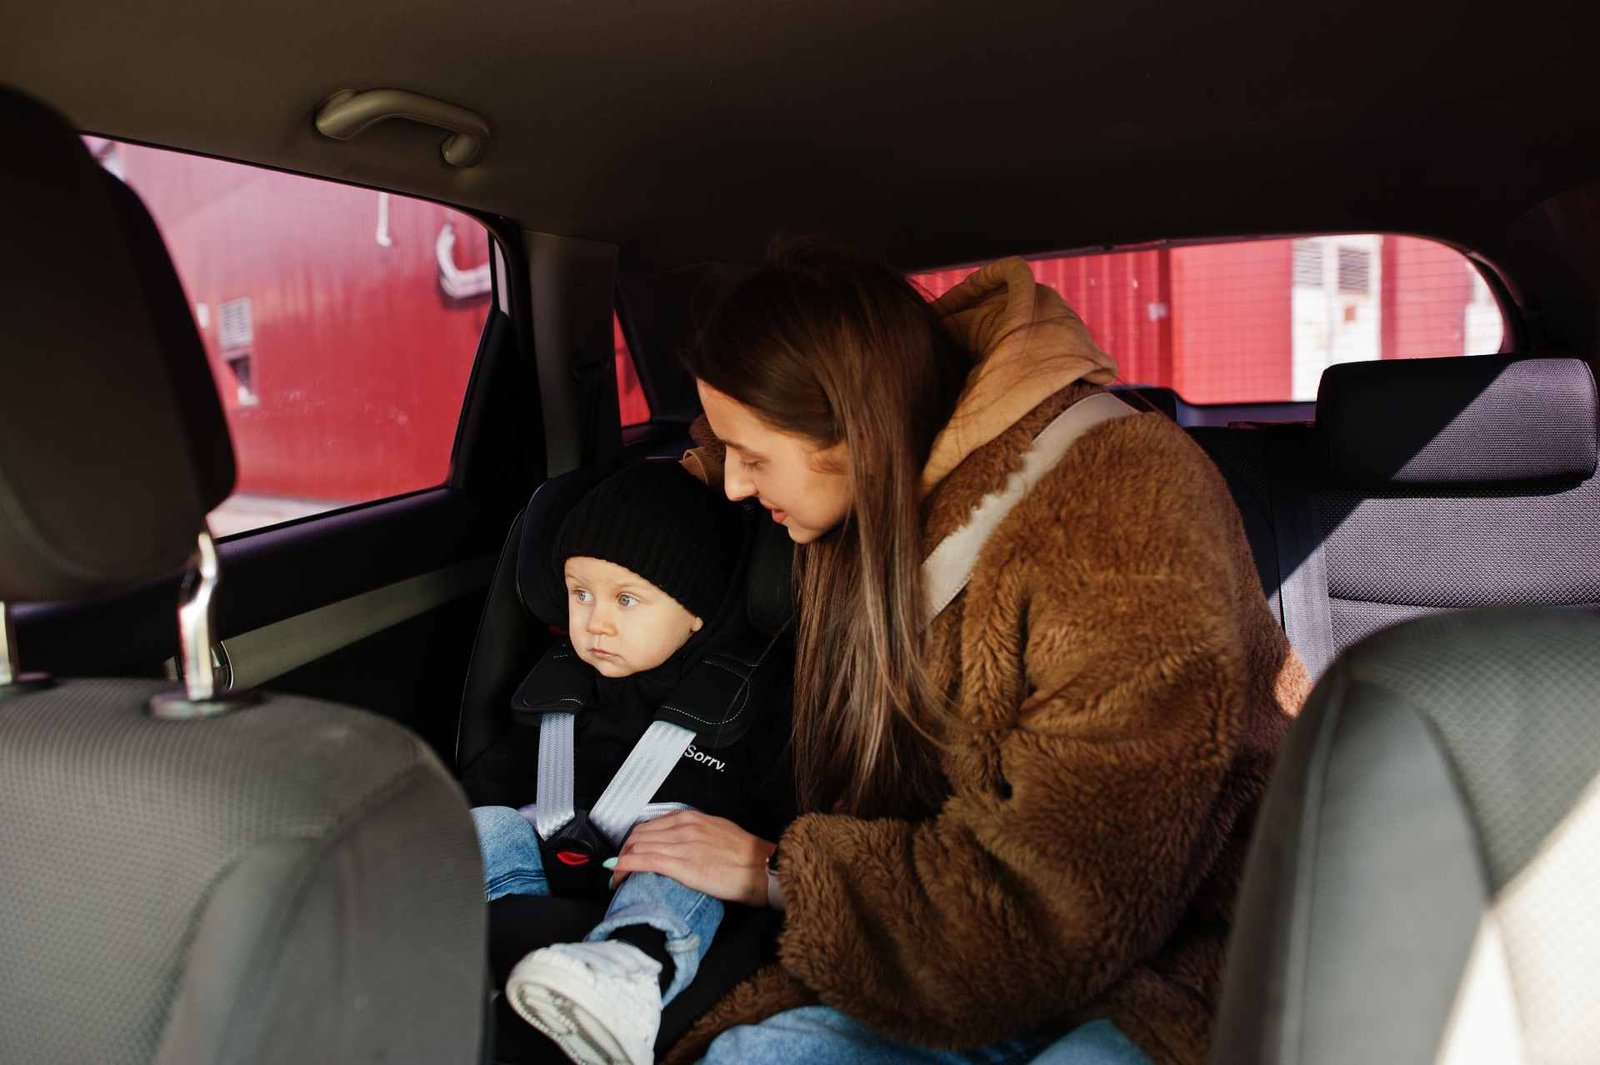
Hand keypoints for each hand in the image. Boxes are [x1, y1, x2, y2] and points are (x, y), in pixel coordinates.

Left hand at [607, 810, 774, 906]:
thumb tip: (679, 842)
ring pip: (638, 847)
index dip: (634, 841)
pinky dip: (625, 867)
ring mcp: (680, 844)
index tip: (628, 853)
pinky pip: (644, 861)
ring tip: (616, 877)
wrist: (760, 867)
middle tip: (619, 869)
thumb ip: (695, 832)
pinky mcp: (681, 865)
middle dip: (623, 852)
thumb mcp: (717, 831)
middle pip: (638, 835)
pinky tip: (617, 876)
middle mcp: (682, 827)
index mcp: (690, 817)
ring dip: (621, 862)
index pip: (649, 825)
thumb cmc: (743, 854)